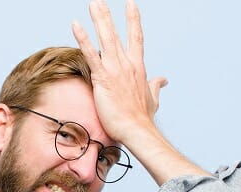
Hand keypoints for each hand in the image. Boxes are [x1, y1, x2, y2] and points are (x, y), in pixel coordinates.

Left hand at [72, 0, 166, 143]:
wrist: (137, 129)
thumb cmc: (143, 118)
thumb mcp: (153, 98)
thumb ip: (156, 86)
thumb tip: (164, 80)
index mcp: (138, 67)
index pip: (136, 38)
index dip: (133, 20)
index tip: (131, 4)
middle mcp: (127, 64)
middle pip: (116, 33)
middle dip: (107, 16)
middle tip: (99, 1)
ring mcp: (115, 69)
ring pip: (105, 38)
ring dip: (98, 19)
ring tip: (92, 4)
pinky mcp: (103, 78)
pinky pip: (90, 54)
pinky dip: (83, 38)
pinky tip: (76, 25)